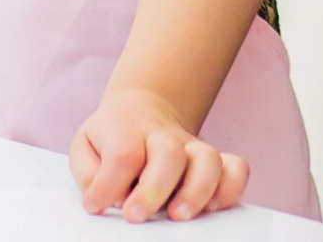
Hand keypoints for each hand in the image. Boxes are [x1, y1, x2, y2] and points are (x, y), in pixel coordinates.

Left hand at [69, 86, 248, 222]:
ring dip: (197, 191)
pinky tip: (211, 208)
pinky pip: (236, 168)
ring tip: (178, 215)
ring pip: (208, 160)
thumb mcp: (86, 146)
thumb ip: (88, 173)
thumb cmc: (113, 136)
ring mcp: (192, 147)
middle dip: (154, 189)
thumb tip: (99, 199)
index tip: (96, 205)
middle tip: (136, 215)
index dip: (110, 183)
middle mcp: (164, 136)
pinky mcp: (214, 161)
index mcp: (128, 130)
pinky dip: (231, 188)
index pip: (123, 153)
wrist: (143, 107)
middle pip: (168, 154)